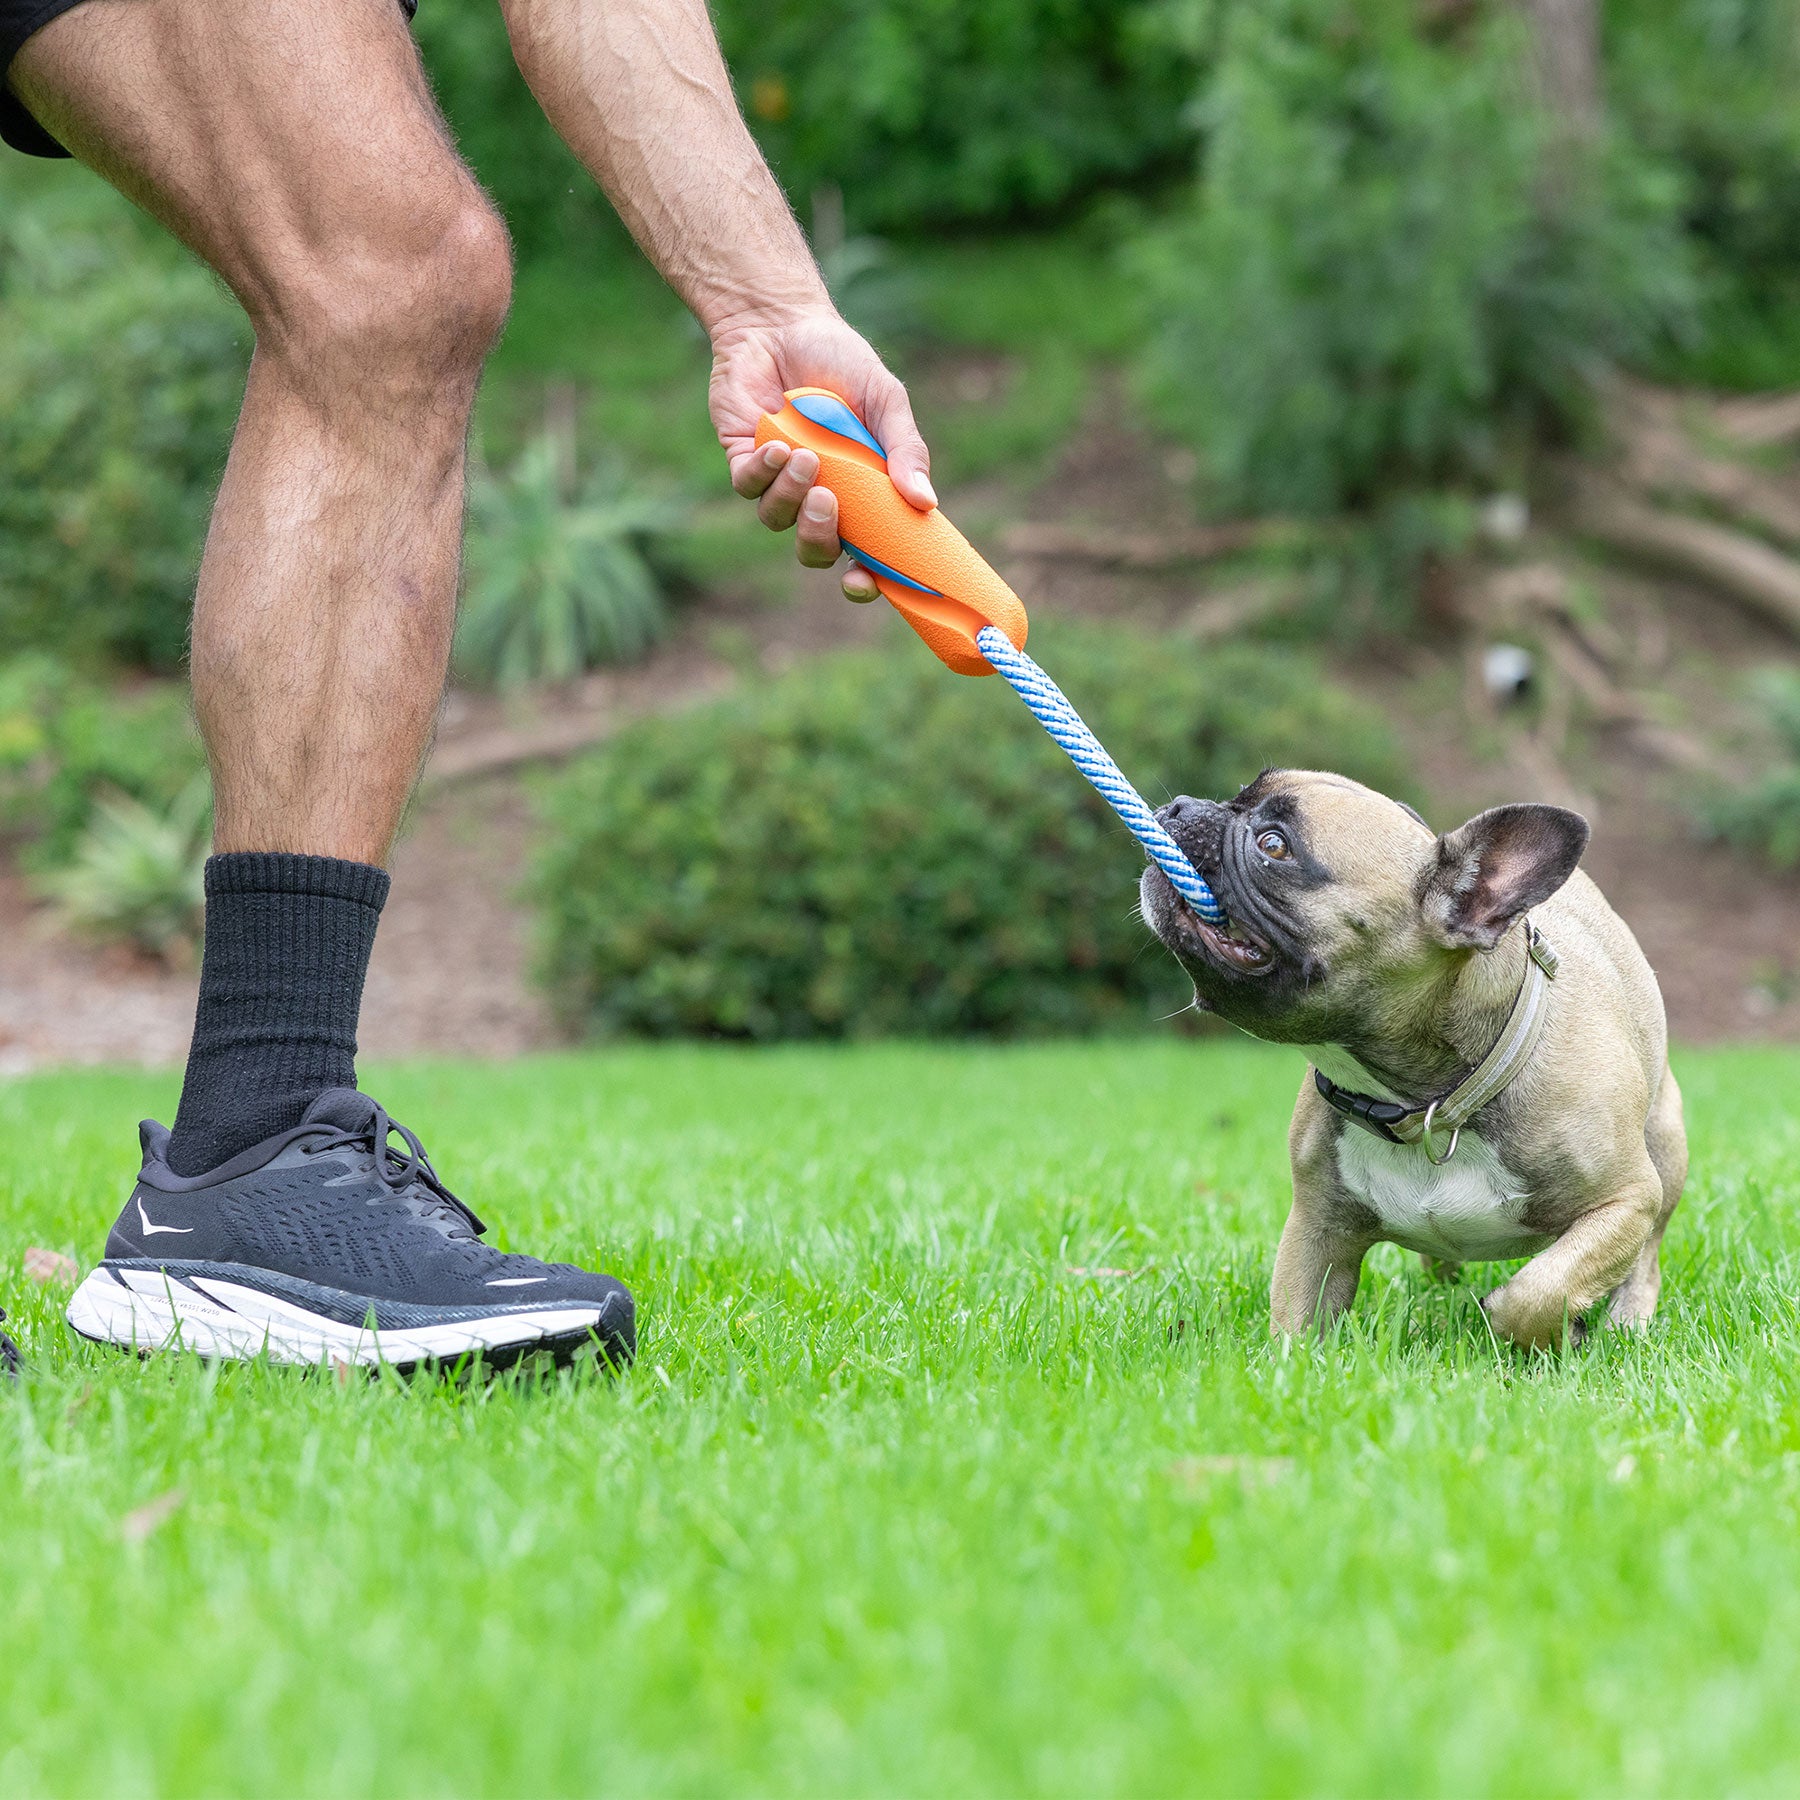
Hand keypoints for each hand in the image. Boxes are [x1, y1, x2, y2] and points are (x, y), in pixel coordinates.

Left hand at [709, 305, 935, 601]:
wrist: (781, 322)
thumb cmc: (841, 361)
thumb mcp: (886, 401)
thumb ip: (906, 450)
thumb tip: (926, 503)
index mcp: (860, 494)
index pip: (865, 554)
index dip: (865, 580)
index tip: (864, 581)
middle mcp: (819, 496)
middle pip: (816, 552)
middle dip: (820, 538)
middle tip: (829, 503)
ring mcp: (779, 482)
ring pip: (778, 520)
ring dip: (792, 496)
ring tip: (806, 455)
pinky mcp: (743, 460)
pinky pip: (748, 487)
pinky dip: (764, 472)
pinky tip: (778, 443)